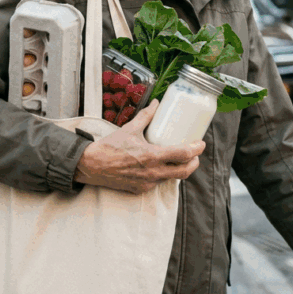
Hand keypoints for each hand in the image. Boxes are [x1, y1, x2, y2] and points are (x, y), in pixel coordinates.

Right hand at [73, 99, 204, 194]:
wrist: (92, 166)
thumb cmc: (110, 147)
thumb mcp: (130, 129)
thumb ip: (146, 116)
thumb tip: (157, 104)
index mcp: (152, 156)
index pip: (183, 155)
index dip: (196, 149)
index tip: (201, 143)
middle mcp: (153, 173)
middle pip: (184, 172)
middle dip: (194, 163)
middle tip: (195, 154)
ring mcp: (147, 183)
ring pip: (172, 178)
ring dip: (179, 169)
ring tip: (179, 159)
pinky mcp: (140, 189)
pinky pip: (158, 183)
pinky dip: (163, 174)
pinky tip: (161, 166)